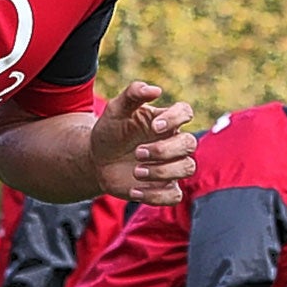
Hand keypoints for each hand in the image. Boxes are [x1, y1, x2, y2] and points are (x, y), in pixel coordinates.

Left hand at [88, 81, 194, 204]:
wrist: (97, 160)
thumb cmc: (110, 131)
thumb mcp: (115, 110)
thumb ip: (132, 94)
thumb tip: (155, 89)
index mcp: (165, 120)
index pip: (185, 112)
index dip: (176, 118)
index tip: (155, 126)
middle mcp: (173, 143)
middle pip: (189, 144)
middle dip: (164, 150)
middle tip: (137, 153)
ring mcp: (172, 166)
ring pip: (187, 168)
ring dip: (162, 172)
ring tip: (136, 172)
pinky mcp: (164, 188)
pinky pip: (174, 196)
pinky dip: (155, 195)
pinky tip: (134, 190)